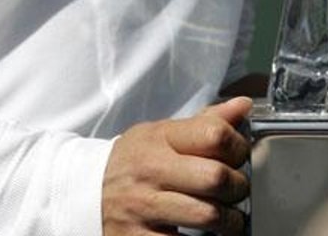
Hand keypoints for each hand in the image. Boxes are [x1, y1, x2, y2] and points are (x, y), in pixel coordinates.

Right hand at [102, 95, 251, 234]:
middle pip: (215, 177)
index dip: (238, 146)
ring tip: (230, 219)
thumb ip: (204, 121)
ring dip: (229, 221)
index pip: (213, 134)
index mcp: (160, 138)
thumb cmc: (134, 160)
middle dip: (238, 187)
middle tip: (238, 191)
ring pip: (206, 216)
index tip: (240, 156)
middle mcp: (151, 170)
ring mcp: (143, 207)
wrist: (83, 191)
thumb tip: (243, 106)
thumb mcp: (162, 132)